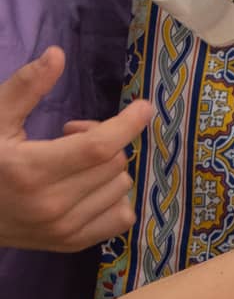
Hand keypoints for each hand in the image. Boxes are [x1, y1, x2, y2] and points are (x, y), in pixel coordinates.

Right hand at [0, 47, 152, 251]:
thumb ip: (25, 88)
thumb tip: (58, 54)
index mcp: (29, 170)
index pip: (98, 147)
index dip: (126, 124)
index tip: (143, 107)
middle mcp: (51, 204)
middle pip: (113, 163)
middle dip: (104, 139)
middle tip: (72, 134)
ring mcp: (64, 229)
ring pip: (121, 187)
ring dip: (108, 168)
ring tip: (74, 161)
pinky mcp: (72, 243)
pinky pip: (122, 216)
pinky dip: (114, 196)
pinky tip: (89, 186)